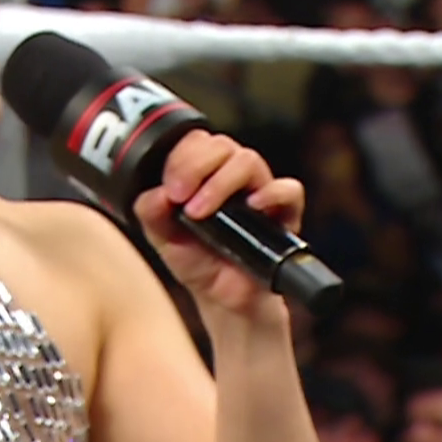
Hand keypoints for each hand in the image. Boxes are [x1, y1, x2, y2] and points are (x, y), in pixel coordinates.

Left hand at [131, 131, 304, 317]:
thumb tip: (157, 194)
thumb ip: (151, 212)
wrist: (222, 299)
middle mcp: (232, 177)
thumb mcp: (162, 237)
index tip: (169, 189)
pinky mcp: (284, 215)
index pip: (195, 142)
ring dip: (220, 182)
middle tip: (179, 196)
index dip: (180, 156)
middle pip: (221, 145)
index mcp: (203, 174)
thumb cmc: (195, 261)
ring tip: (200, 212)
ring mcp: (259, 192)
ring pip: (248, 160)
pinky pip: (290, 190)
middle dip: (194, 165)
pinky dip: (271, 193)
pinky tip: (251, 207)